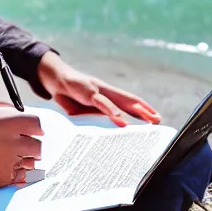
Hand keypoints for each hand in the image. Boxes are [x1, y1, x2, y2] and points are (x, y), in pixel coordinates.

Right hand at [0, 107, 42, 190]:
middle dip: (32, 146)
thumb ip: (7, 113)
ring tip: (7, 157)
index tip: (34, 132)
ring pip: (31, 163)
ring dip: (25, 160)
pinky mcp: (5, 179)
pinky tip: (4, 168)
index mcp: (9, 122)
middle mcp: (13, 141)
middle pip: (38, 146)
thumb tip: (23, 117)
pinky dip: (17, 174)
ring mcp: (10, 162)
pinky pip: (22, 177)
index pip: (38, 124)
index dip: (36, 128)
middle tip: (22, 147)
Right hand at [37, 52, 160, 126]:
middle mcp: (105, 91)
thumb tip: (105, 132)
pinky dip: (112, 111)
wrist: (53, 78)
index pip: (127, 102)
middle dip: (144, 110)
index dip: (141, 110)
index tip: (154, 119)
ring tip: (148, 119)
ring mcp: (97, 89)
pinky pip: (102, 103)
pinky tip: (120, 119)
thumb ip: (94, 117)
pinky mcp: (87, 92)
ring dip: (135, 109)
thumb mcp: (83, 109)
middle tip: (158, 120)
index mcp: (105, 95)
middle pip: (129, 100)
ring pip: (120, 100)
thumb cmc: (69, 94)